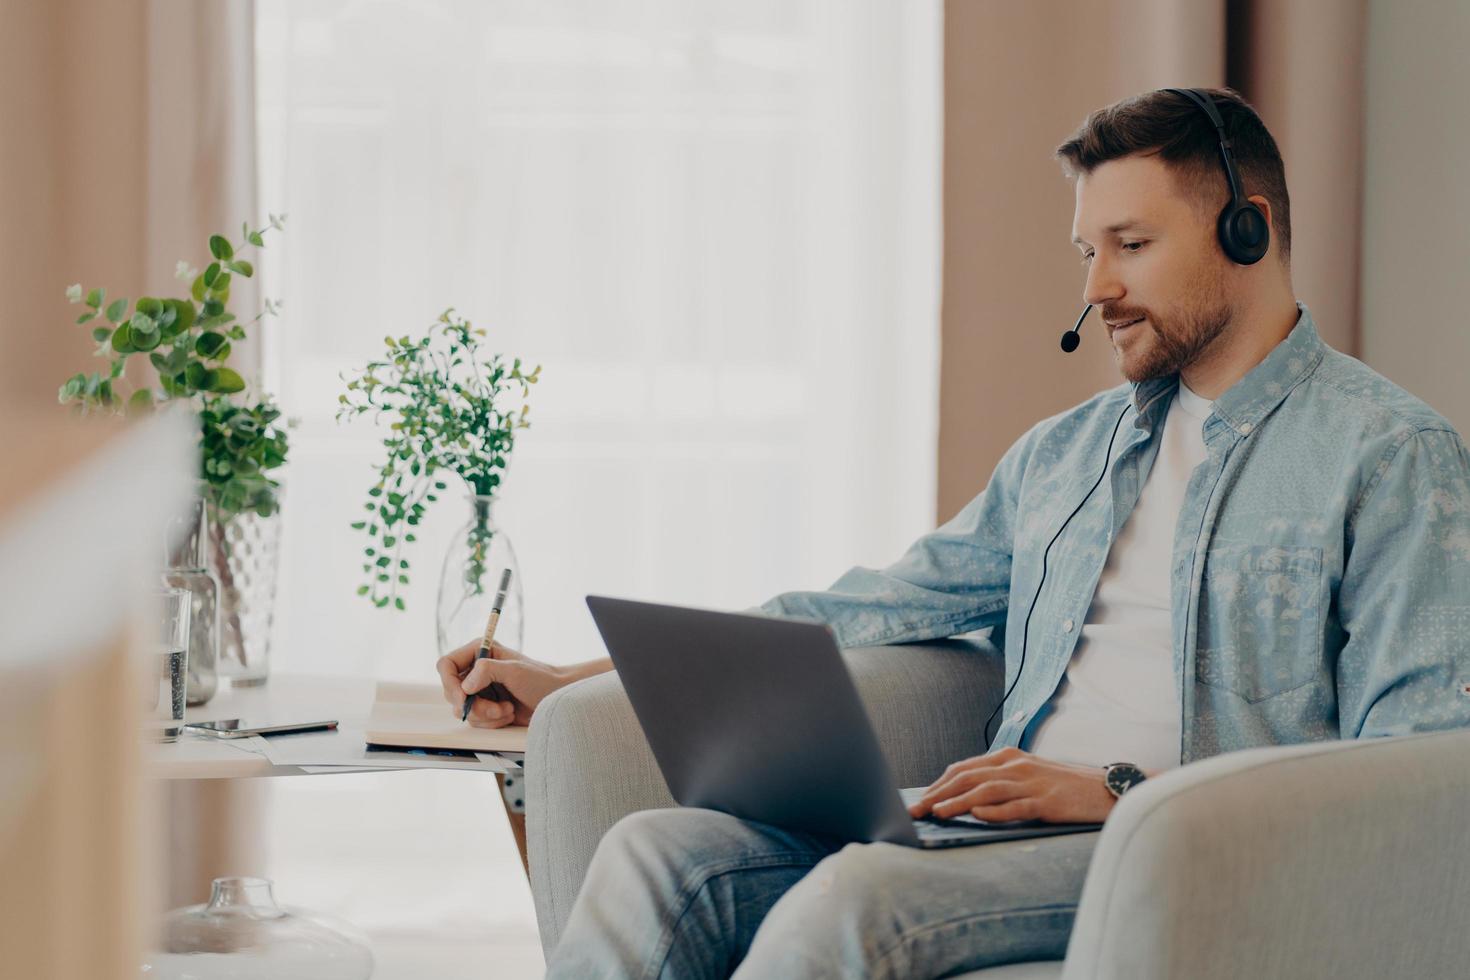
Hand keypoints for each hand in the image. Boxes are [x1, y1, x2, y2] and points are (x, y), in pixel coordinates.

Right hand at [435, 639, 569, 728]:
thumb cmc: (540, 679)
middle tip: (496, 708)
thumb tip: (465, 685)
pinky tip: (508, 714)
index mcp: (479, 652)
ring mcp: (479, 690)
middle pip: (451, 692)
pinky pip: (475, 721)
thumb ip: (488, 671)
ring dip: (486, 715)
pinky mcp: (485, 708)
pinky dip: (491, 722)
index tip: (463, 698)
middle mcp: (475, 670)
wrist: (555, 699)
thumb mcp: (514, 670)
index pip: (446, 665)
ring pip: (462, 710)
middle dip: (474, 705)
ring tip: (508, 709)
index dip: (450, 683)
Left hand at [907, 746, 1116, 824]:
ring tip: (936, 813)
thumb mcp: (1027, 777)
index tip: (919, 800)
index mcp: (1009, 757)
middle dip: (938, 793)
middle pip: (968, 777)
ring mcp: (1031, 783)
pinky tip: (976, 815)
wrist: (1106, 789)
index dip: (938, 784)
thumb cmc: (1064, 786)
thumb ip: (999, 782)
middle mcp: (1016, 766)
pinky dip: (994, 811)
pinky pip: (1016, 805)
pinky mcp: (1047, 801)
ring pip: (986, 790)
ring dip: (958, 801)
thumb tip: (966, 799)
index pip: (964, 769)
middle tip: (916, 810)